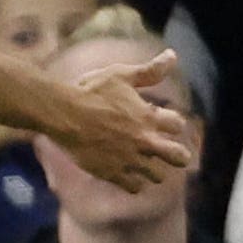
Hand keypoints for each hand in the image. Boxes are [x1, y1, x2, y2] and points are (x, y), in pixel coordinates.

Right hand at [43, 48, 194, 192]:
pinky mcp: (112, 173)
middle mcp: (144, 141)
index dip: (172, 123)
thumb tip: (173, 55)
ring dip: (153, 169)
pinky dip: (133, 182)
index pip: (179, 125)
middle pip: (179, 157)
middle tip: (168, 152)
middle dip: (178, 155)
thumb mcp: (120, 75)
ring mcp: (129, 159)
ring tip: (143, 163)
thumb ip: (149, 71)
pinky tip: (125, 172)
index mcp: (148, 117)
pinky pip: (135, 187)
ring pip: (157, 176)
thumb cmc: (90, 91)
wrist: (62, 114)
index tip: (160, 122)